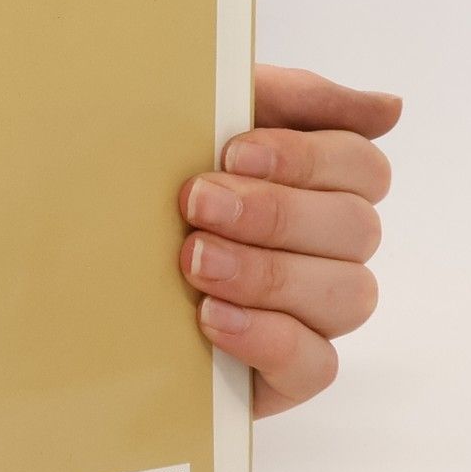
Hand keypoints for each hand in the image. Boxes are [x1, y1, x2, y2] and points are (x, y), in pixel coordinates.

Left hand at [179, 65, 400, 417]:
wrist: (81, 269)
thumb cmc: (153, 181)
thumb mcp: (203, 120)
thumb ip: (291, 99)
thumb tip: (389, 109)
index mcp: (322, 182)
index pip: (362, 166)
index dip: (307, 158)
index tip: (234, 151)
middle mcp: (330, 248)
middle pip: (357, 228)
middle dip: (274, 212)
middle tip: (198, 203)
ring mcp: (314, 312)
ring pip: (348, 294)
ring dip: (268, 273)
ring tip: (196, 261)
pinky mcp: (287, 372)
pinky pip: (316, 365)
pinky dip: (268, 337)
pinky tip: (212, 317)